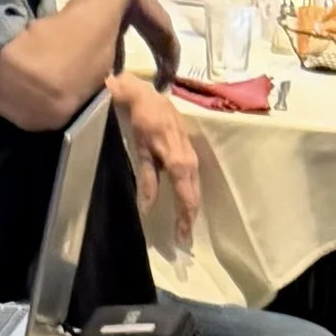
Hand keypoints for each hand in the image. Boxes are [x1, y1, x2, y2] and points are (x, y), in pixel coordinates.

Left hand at [114, 77, 200, 245]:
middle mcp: (190, 161)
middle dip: (190, 219)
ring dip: (191, 208)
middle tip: (184, 240)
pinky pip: (193, 179)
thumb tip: (147, 209)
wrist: (147, 95)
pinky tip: (184, 203)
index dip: (185, 220)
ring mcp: (191, 155)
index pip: (187, 198)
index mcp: (180, 163)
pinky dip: (190, 194)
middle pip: (194, 196)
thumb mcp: (141, 150)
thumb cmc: (140, 120)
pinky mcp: (188, 151)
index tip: (181, 238)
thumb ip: (147, 179)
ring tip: (185, 226)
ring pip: (195, 188)